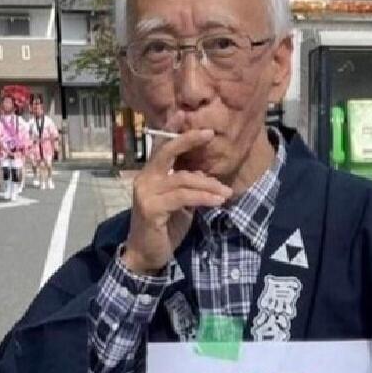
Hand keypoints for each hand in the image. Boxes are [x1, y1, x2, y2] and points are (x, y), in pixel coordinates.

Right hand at [122, 128, 229, 273]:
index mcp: (150, 175)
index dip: (175, 132)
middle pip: (167, 153)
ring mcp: (146, 193)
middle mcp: (144, 179)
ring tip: (227, 192)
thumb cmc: (164, 228)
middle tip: (210, 133)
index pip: (162, 148)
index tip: (188, 117)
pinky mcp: (151, 208)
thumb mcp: (179, 203)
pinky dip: (203, 198)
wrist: (146, 255)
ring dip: (209, 185)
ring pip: (183, 179)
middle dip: (189, 140)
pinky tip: (218, 201)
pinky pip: (183, 197)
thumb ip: (187, 186)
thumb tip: (206, 174)